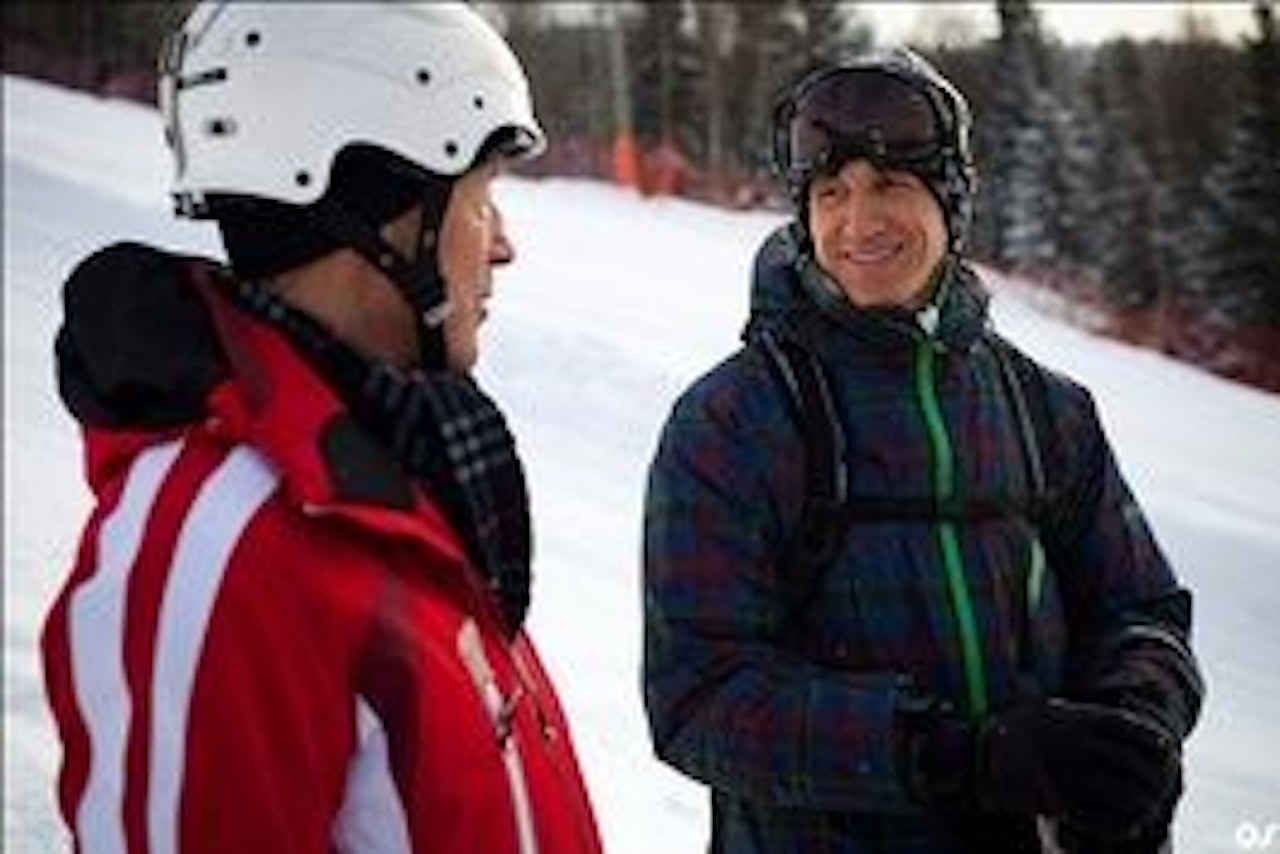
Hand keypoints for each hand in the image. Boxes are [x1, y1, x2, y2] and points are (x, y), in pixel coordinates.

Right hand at [977, 697, 1180, 839]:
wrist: (979, 753)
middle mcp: (1073, 743)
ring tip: (1151, 807)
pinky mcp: (1056, 800)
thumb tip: (1112, 693)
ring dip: (1140, 802)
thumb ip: (1086, 710)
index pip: (1127, 727)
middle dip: (1151, 774)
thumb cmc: (1017, 728)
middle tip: (1165, 782)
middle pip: (1128, 760)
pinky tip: (1129, 826)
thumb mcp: (1046, 707)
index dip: (1151, 739)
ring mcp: (1065, 772)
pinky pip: (1098, 816)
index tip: (1166, 748)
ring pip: (1119, 791)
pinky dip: (1118, 824)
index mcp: (1074, 718)